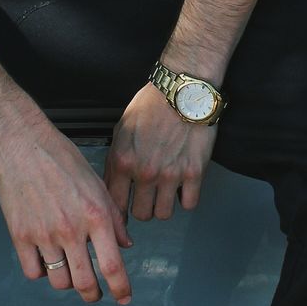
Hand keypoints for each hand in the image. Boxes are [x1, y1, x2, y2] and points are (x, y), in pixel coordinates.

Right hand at [0, 114, 133, 305]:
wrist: (23, 144)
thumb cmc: (61, 157)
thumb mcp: (96, 182)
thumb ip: (113, 216)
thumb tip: (125, 244)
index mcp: (95, 215)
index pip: (112, 265)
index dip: (120, 288)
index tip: (124, 297)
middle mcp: (71, 229)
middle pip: (85, 282)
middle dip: (93, 294)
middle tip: (94, 293)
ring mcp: (44, 234)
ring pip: (58, 281)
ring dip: (67, 282)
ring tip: (68, 270)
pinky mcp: (21, 236)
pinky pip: (33, 272)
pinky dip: (41, 272)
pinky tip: (45, 260)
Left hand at [103, 82, 217, 221]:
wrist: (183, 90)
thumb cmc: (153, 104)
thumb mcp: (122, 129)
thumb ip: (115, 160)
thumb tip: (112, 185)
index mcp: (124, 161)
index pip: (116, 204)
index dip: (119, 212)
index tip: (125, 212)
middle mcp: (145, 172)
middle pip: (142, 214)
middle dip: (144, 207)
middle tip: (148, 197)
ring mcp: (171, 174)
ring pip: (164, 214)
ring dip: (164, 205)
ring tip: (166, 191)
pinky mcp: (194, 173)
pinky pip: (189, 204)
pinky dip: (186, 199)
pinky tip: (183, 187)